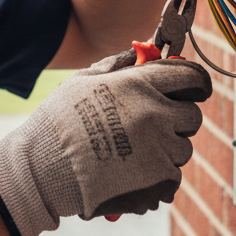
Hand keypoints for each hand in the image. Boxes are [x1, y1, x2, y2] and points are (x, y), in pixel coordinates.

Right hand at [0, 49, 211, 235]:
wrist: (42, 170)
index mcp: (140, 86)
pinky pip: (173, 176)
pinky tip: (129, 173)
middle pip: (192, 115)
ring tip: (130, 153)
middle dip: (175, 118)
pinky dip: (156, 177)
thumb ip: (118, 65)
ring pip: (183, 148)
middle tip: (148, 125)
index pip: (191, 77)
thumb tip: (141, 53)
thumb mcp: (83, 81)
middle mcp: (156, 116)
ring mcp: (161, 151)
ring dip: (165, 149)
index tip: (190, 89)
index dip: (193, 82)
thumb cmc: (58, 123)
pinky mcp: (160, 182)